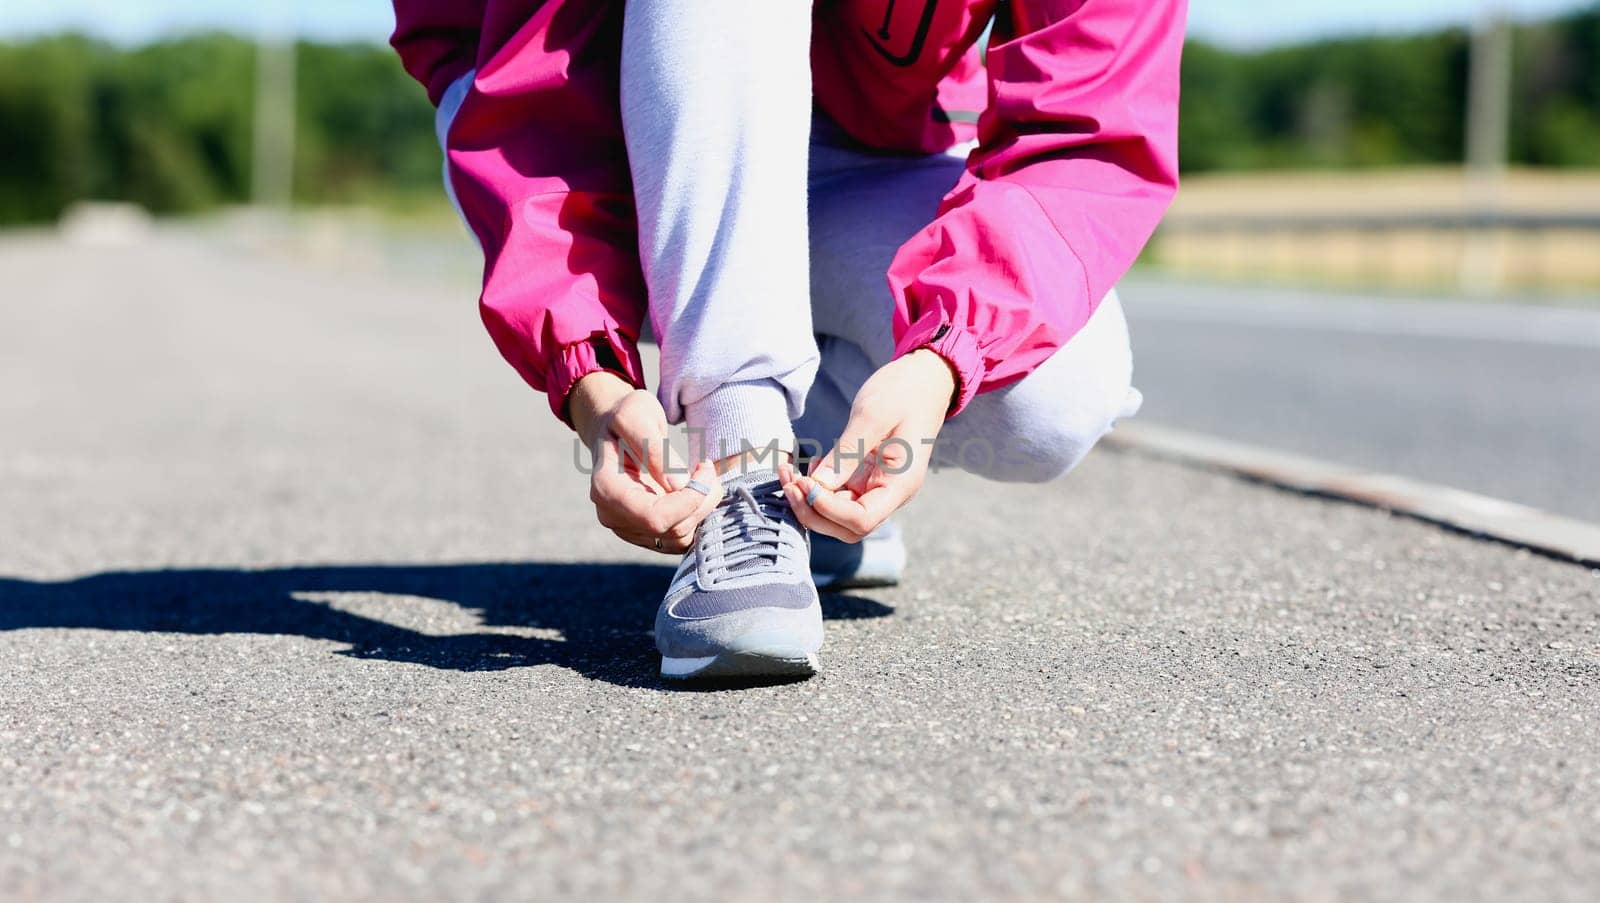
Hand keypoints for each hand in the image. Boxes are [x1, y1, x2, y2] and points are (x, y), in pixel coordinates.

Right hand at [570, 373, 720, 553]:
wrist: (615, 427)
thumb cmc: (625, 416)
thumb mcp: (637, 417)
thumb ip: (654, 450)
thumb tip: (678, 485)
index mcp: (606, 489)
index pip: (654, 517)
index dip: (689, 500)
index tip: (705, 469)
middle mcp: (613, 516)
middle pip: (671, 529)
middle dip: (701, 501)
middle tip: (708, 469)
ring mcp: (628, 528)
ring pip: (680, 538)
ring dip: (702, 509)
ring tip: (703, 477)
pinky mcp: (645, 532)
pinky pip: (680, 539)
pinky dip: (696, 517)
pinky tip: (696, 491)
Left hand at [780, 349, 955, 541]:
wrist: (923, 381)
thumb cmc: (903, 392)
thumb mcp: (873, 415)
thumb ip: (847, 452)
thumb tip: (818, 485)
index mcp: (901, 484)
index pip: (861, 519)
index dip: (827, 509)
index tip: (804, 482)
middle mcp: (890, 494)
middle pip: (847, 528)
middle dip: (812, 511)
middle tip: (788, 481)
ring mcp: (878, 488)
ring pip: (839, 516)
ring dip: (809, 502)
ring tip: (789, 473)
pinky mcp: (866, 479)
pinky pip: (838, 497)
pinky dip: (818, 489)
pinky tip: (808, 467)